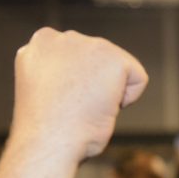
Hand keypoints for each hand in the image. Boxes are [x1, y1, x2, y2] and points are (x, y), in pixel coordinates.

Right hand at [0, 29, 148, 177]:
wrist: (48, 141)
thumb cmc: (48, 131)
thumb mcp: (47, 91)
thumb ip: (63, 75)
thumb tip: (89, 80)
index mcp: (40, 44)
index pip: (78, 62)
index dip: (77, 90)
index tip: (61, 105)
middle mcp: (60, 37)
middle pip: (99, 64)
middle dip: (94, 89)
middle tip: (74, 111)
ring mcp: (86, 43)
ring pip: (117, 71)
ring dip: (108, 95)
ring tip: (85, 108)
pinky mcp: (110, 56)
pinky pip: (138, 78)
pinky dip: (128, 99)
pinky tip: (103, 106)